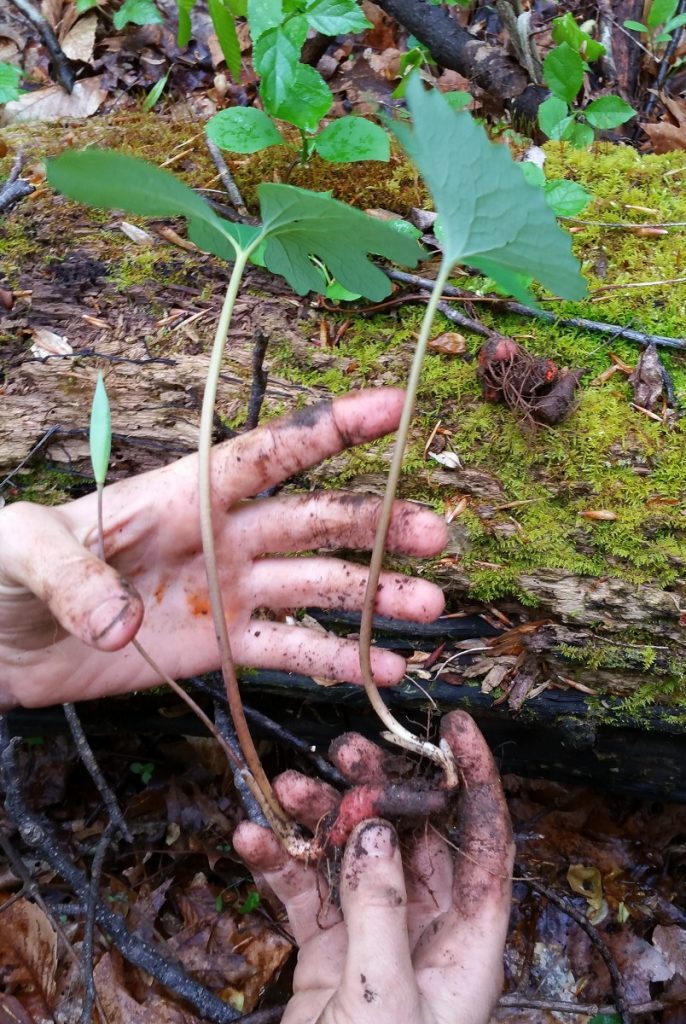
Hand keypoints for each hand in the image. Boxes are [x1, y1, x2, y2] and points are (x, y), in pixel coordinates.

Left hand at [0, 389, 446, 709]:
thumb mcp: (19, 549)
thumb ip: (71, 572)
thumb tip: (122, 623)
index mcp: (183, 492)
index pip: (269, 452)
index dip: (332, 429)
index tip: (396, 407)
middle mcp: (221, 536)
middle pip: (315, 521)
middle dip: (377, 525)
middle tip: (436, 535)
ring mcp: (226, 593)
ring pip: (317, 587)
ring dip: (373, 597)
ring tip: (427, 608)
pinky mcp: (218, 650)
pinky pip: (288, 652)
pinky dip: (335, 660)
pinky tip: (382, 670)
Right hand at [234, 711, 513, 1023]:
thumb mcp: (382, 1000)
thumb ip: (379, 907)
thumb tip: (375, 829)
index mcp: (468, 943)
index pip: (485, 842)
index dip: (476, 780)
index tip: (455, 727)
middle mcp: (425, 932)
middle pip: (410, 835)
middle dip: (377, 787)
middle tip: (343, 751)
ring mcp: (373, 938)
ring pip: (352, 854)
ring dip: (317, 818)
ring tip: (281, 788)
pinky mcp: (327, 953)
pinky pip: (304, 892)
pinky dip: (277, 864)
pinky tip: (250, 839)